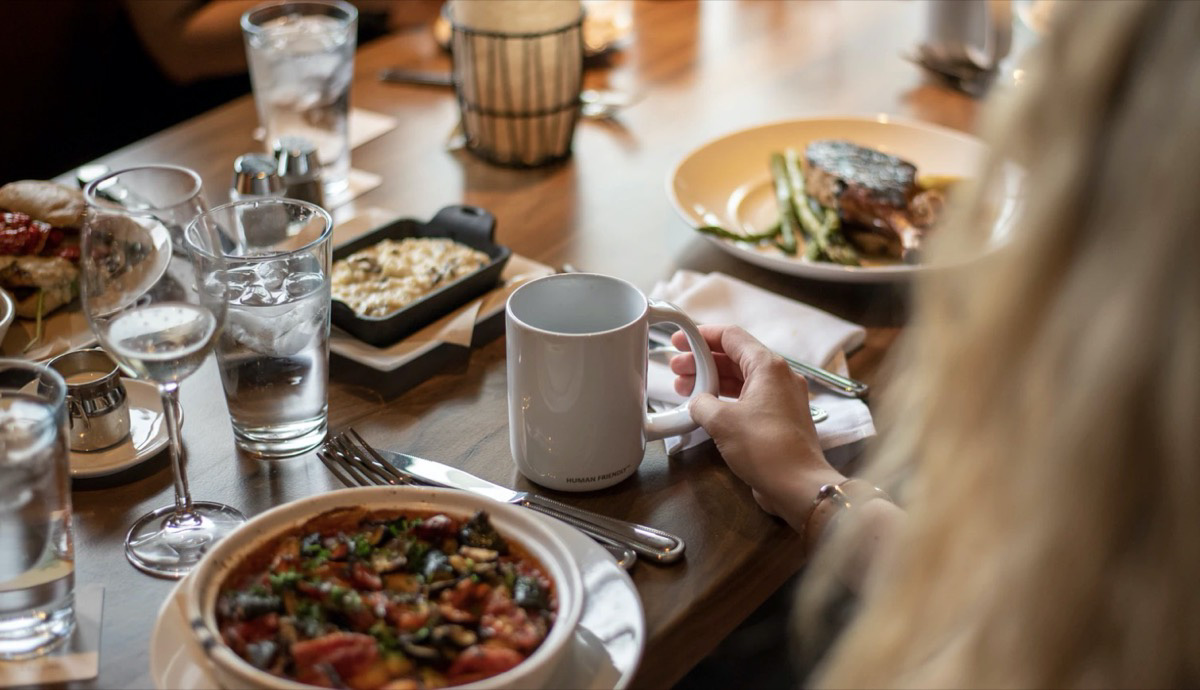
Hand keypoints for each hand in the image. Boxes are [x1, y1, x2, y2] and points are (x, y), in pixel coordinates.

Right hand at [671, 325, 843, 529]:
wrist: (798, 485)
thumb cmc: (764, 447)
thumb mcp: (722, 421)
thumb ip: (702, 403)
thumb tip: (698, 403)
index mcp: (768, 366)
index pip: (731, 336)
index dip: (701, 335)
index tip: (679, 341)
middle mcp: (779, 377)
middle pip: (735, 357)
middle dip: (702, 361)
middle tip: (676, 369)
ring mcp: (782, 399)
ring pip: (741, 379)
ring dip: (712, 382)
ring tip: (684, 390)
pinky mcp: (780, 419)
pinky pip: (748, 399)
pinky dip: (726, 399)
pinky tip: (705, 409)